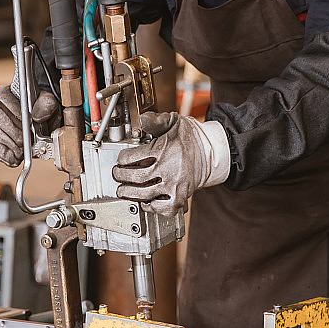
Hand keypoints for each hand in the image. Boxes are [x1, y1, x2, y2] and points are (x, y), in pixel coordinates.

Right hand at [0, 85, 59, 166]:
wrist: (36, 121)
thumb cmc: (40, 110)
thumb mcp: (48, 104)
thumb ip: (47, 106)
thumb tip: (37, 117)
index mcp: (5, 92)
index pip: (2, 100)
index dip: (14, 115)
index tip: (27, 128)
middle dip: (10, 134)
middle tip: (24, 145)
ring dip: (5, 146)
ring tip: (20, 154)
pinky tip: (11, 159)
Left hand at [112, 112, 230, 216]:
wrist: (211, 152)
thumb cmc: (191, 138)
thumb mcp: (173, 122)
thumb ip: (155, 121)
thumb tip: (141, 119)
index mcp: (165, 150)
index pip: (133, 157)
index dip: (122, 158)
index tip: (121, 159)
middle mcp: (169, 169)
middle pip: (136, 177)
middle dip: (121, 176)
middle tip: (117, 174)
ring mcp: (175, 185)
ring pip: (145, 195)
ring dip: (129, 194)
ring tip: (122, 190)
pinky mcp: (180, 197)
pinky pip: (162, 208)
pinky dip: (150, 207)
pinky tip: (145, 201)